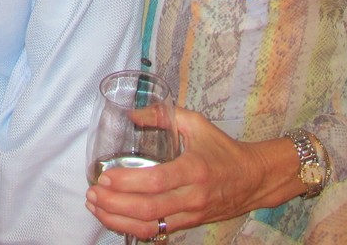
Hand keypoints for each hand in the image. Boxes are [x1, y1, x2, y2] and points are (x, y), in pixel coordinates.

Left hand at [85, 107, 303, 238]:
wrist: (254, 179)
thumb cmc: (222, 148)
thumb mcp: (196, 123)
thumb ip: (163, 115)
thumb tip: (131, 113)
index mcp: (193, 169)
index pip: (156, 181)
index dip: (127, 182)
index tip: (105, 176)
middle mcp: (192, 197)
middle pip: (149, 209)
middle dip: (115, 205)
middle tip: (93, 194)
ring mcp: (191, 215)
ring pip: (151, 227)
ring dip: (119, 221)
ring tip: (96, 208)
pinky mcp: (189, 224)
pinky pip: (159, 233)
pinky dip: (134, 229)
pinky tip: (115, 219)